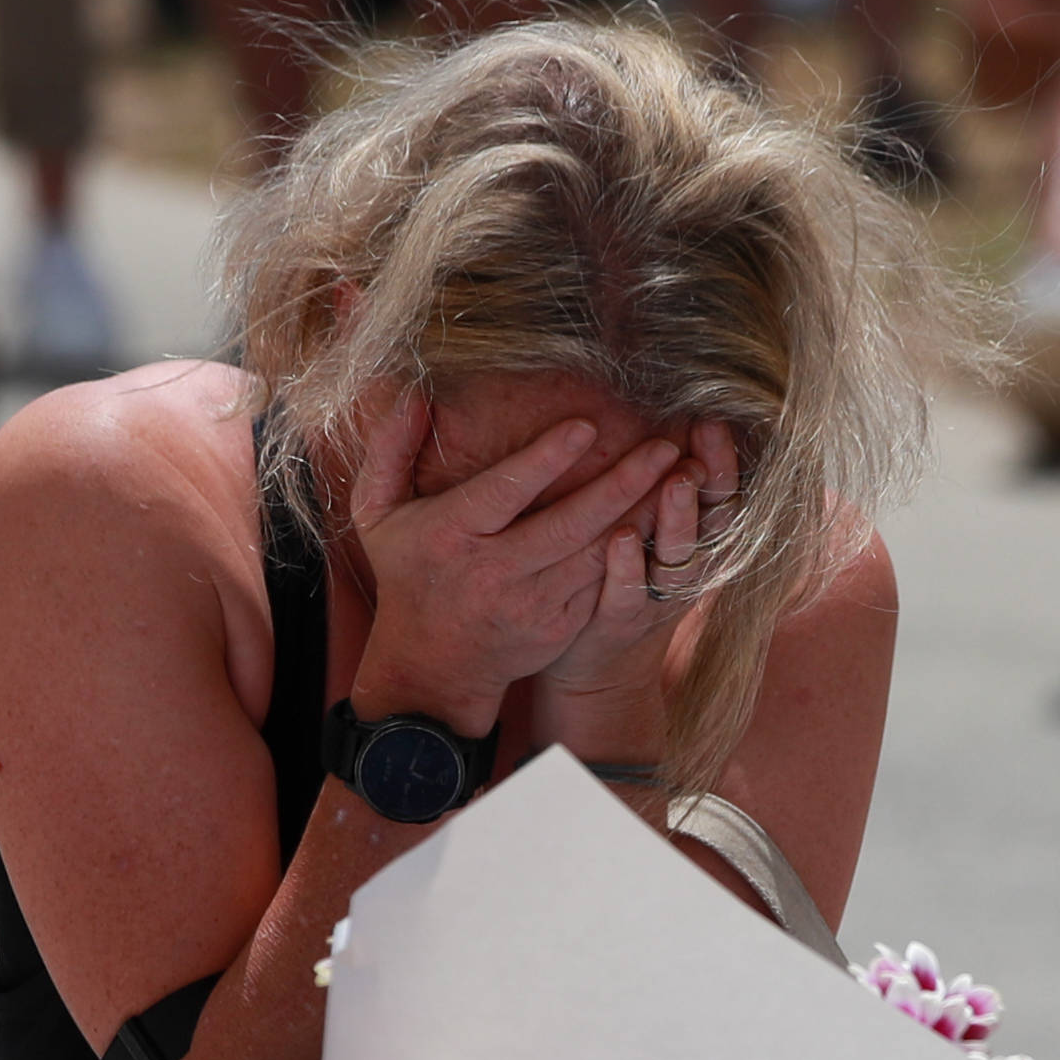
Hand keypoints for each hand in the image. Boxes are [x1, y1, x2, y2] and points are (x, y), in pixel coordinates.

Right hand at [344, 396, 680, 734]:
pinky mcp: (560, 626)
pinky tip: (666, 518)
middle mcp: (494, 573)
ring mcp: (531, 604)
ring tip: (681, 475)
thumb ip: (389, 451)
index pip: (504, 493)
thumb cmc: (408, 573)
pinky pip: (605, 582)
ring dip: (644, 515)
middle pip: (567, 525)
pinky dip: (639, 550)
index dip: (546, 460)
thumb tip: (413, 393)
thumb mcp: (378, 514)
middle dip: (622, 485)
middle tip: (663, 447)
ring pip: (598, 554)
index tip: (586, 427)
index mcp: (451, 537)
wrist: (433, 665)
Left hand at [536, 421, 738, 762]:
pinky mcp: (620, 624)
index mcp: (698, 542)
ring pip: (680, 558)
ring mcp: (657, 600)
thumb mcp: (653, 538)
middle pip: (715, 521)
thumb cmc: (621, 584)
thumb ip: (661, 492)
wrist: (600, 674)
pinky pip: (629, 595)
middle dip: (714, 477)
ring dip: (678, 519)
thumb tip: (669, 423)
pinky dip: (627, 567)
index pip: (723, 494)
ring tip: (674, 482)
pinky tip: (620, 538)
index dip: (723, 458)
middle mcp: (688, 569)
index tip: (714, 418)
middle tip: (706, 435)